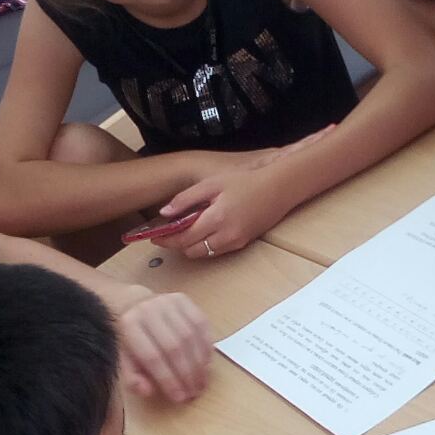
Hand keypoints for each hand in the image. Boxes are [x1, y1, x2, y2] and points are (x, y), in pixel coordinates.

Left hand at [113, 292, 212, 401]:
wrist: (136, 306)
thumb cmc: (132, 339)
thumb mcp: (125, 359)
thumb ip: (133, 378)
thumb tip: (148, 391)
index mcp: (129, 325)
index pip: (152, 357)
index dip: (168, 379)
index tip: (179, 397)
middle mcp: (148, 309)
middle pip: (173, 347)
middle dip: (186, 374)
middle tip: (194, 392)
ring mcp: (167, 301)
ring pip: (190, 336)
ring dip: (199, 364)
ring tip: (201, 383)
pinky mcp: (184, 299)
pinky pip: (201, 324)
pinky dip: (206, 346)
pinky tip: (206, 364)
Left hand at [152, 167, 291, 257]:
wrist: (279, 187)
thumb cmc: (246, 181)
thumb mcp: (212, 183)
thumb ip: (186, 199)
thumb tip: (164, 213)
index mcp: (216, 219)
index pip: (183, 238)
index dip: (166, 239)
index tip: (155, 237)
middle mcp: (226, 236)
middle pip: (191, 250)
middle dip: (177, 245)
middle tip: (168, 234)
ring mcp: (236, 242)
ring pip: (205, 253)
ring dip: (192, 246)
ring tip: (185, 231)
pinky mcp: (243, 243)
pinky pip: (218, 250)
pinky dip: (207, 245)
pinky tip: (204, 230)